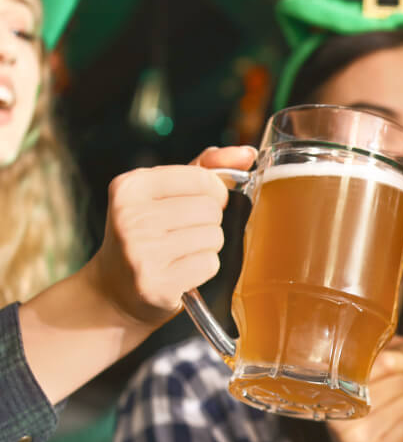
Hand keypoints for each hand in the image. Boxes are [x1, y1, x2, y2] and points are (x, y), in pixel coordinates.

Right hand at [84, 145, 255, 325]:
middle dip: (210, 223)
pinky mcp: (155, 283)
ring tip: (183, 252)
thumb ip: (206, 168)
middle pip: (211, 209)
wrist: (115, 289)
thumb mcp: (166, 193)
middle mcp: (130, 216)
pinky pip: (209, 265)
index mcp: (131, 185)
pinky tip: (182, 270)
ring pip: (214, 237)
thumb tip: (248, 152)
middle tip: (186, 234)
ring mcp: (141, 251)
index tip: (200, 203)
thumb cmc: (148, 235)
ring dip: (208, 246)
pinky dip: (204, 268)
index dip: (215, 193)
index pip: (203, 178)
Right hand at [326, 336, 402, 441]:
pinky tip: (401, 436)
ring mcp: (354, 436)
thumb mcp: (368, 389)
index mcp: (334, 387)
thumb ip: (390, 359)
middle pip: (398, 381)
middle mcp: (340, 411)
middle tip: (401, 396)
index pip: (380, 359)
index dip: (402, 360)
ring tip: (395, 421)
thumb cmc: (368, 425)